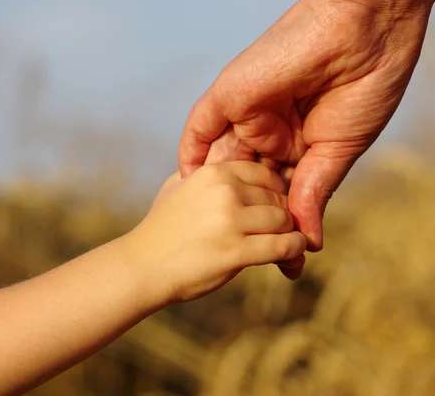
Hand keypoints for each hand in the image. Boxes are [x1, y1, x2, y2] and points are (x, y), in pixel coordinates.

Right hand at [123, 161, 306, 304]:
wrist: (141, 266)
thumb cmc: (162, 228)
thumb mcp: (179, 185)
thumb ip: (206, 173)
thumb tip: (236, 169)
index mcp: (214, 172)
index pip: (265, 174)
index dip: (276, 192)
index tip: (275, 207)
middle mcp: (224, 191)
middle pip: (277, 198)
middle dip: (284, 216)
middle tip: (284, 231)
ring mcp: (230, 221)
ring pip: (283, 221)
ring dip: (289, 234)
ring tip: (288, 245)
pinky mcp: (235, 251)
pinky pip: (282, 246)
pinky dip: (293, 251)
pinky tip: (292, 256)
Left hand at [179, 0, 434, 254]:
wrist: (367, 33)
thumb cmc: (366, 87)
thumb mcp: (338, 151)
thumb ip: (314, 194)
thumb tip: (309, 242)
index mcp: (301, 144)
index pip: (282, 195)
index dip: (283, 230)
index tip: (288, 267)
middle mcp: (272, 132)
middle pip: (250, 186)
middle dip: (251, 223)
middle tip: (249, 263)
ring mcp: (250, 115)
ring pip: (224, 164)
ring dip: (218, 199)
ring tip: (207, 238)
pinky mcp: (232, 94)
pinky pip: (200, 128)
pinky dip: (192, 158)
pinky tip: (187, 191)